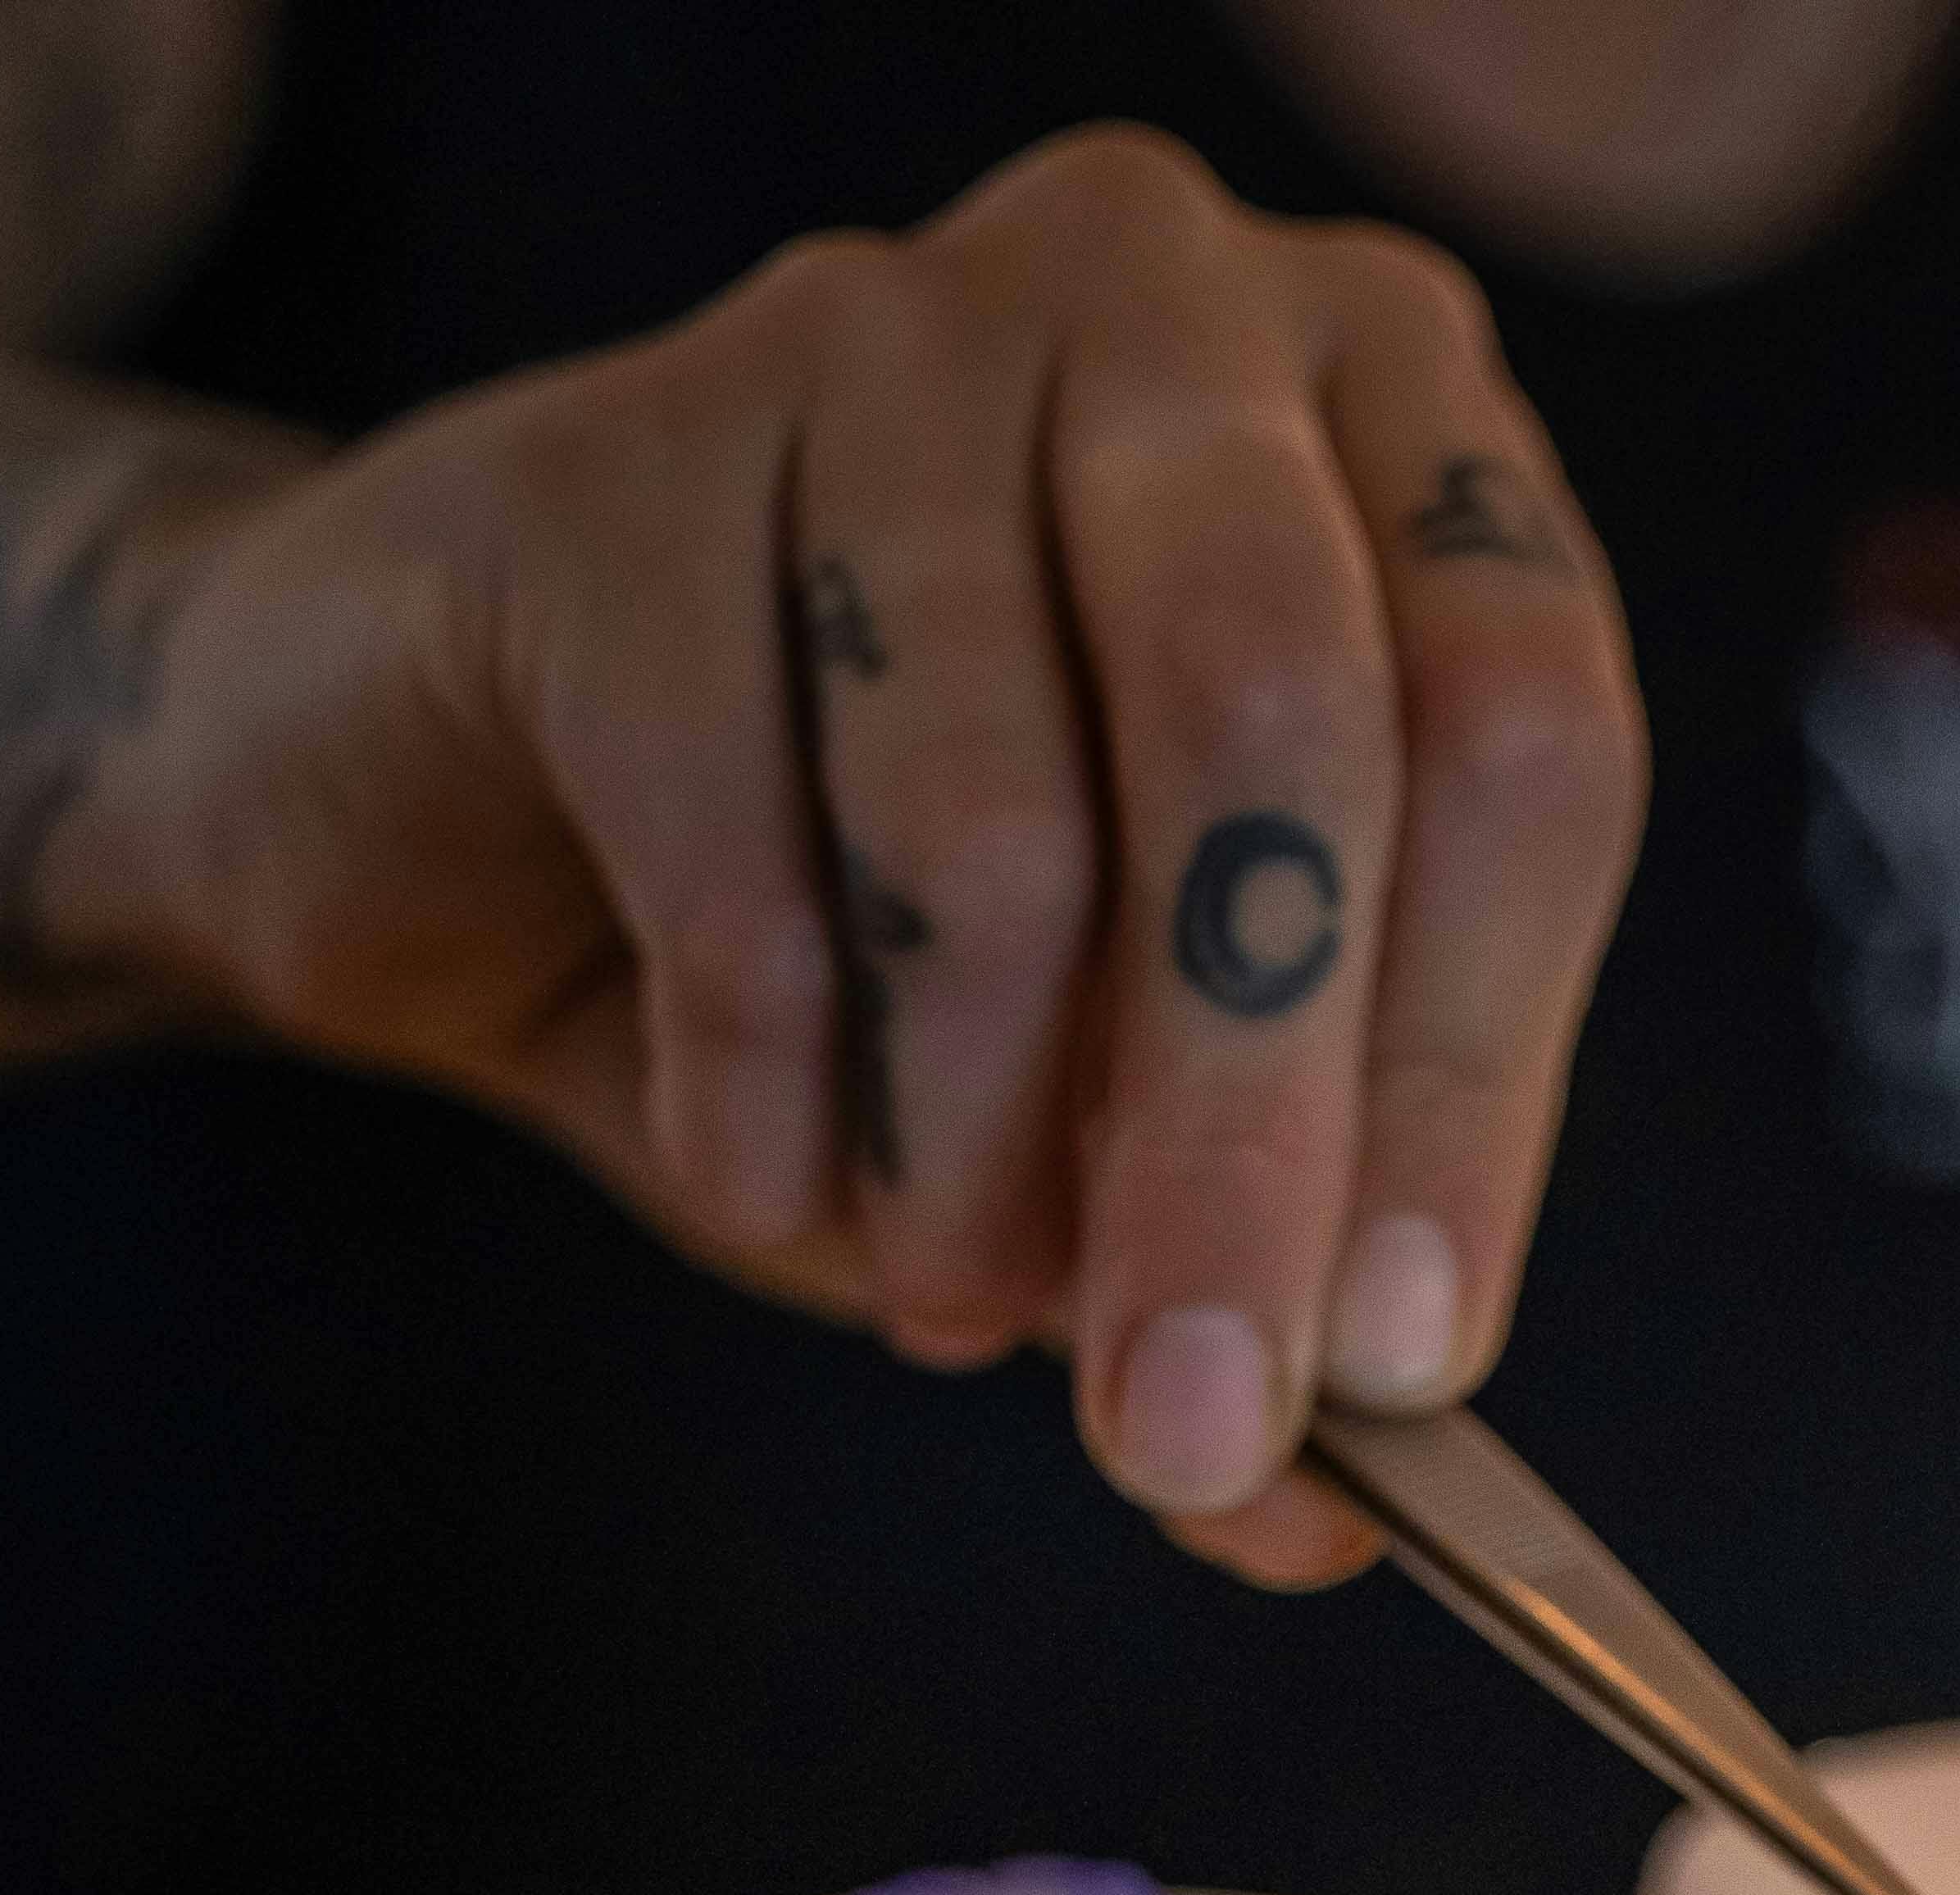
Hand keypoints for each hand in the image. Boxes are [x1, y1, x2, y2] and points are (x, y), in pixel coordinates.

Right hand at [52, 125, 1645, 1582]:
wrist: (437, 795)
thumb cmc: (871, 924)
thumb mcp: (1119, 1115)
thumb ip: (1262, 1280)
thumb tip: (1328, 1517)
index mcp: (1388, 435)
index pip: (1522, 744)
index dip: (1471, 1079)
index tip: (1398, 1368)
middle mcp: (1171, 312)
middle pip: (1283, 732)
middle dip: (1239, 1140)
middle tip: (1181, 1427)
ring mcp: (886, 338)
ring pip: (997, 812)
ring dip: (970, 1144)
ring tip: (944, 1295)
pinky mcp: (613, 458)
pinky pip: (725, 842)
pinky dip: (760, 1091)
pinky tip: (758, 1169)